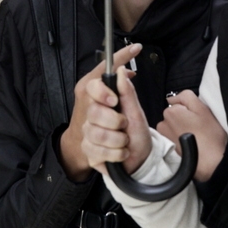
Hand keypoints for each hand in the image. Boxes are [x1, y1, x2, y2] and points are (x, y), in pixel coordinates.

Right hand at [59, 43, 141, 180]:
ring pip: (96, 133)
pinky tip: (121, 153)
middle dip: (115, 121)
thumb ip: (127, 91)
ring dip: (118, 140)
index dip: (101, 92)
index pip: (92, 86)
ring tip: (125, 141)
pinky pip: (97, 151)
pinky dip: (116, 154)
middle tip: (125, 125)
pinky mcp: (88, 150)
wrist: (139, 158)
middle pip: (94, 112)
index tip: (114, 100)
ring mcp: (88, 133)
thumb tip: (120, 69)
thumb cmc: (137, 132)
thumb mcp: (136, 111)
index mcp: (104, 101)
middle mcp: (92, 115)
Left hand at [157, 90, 227, 181]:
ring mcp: (163, 137)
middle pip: (174, 115)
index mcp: (171, 111)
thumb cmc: (210, 136)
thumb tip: (172, 98)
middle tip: (198, 128)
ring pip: (172, 126)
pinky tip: (189, 145)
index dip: (189, 110)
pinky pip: (171, 138)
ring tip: (194, 137)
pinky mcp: (166, 149)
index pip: (178, 104)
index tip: (198, 118)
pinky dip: (178, 140)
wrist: (210, 164)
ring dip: (181, 129)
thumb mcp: (203, 109)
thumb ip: (186, 96)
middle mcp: (163, 124)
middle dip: (184, 119)